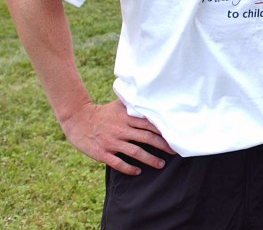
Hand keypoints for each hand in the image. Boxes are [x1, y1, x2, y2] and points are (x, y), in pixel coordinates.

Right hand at [60, 99, 174, 175]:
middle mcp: (121, 130)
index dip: (164, 131)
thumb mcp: (118, 105)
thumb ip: (133, 105)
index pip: (150, 125)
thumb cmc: (101, 112)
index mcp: (127, 118)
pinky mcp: (102, 153)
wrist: (77, 119)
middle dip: (163, 146)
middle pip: (147, 138)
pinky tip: (138, 171)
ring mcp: (112, 142)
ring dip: (150, 159)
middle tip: (174, 151)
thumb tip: (151, 101)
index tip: (175, 136)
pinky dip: (129, 168)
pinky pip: (118, 163)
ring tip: (160, 164)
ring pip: (135, 152)